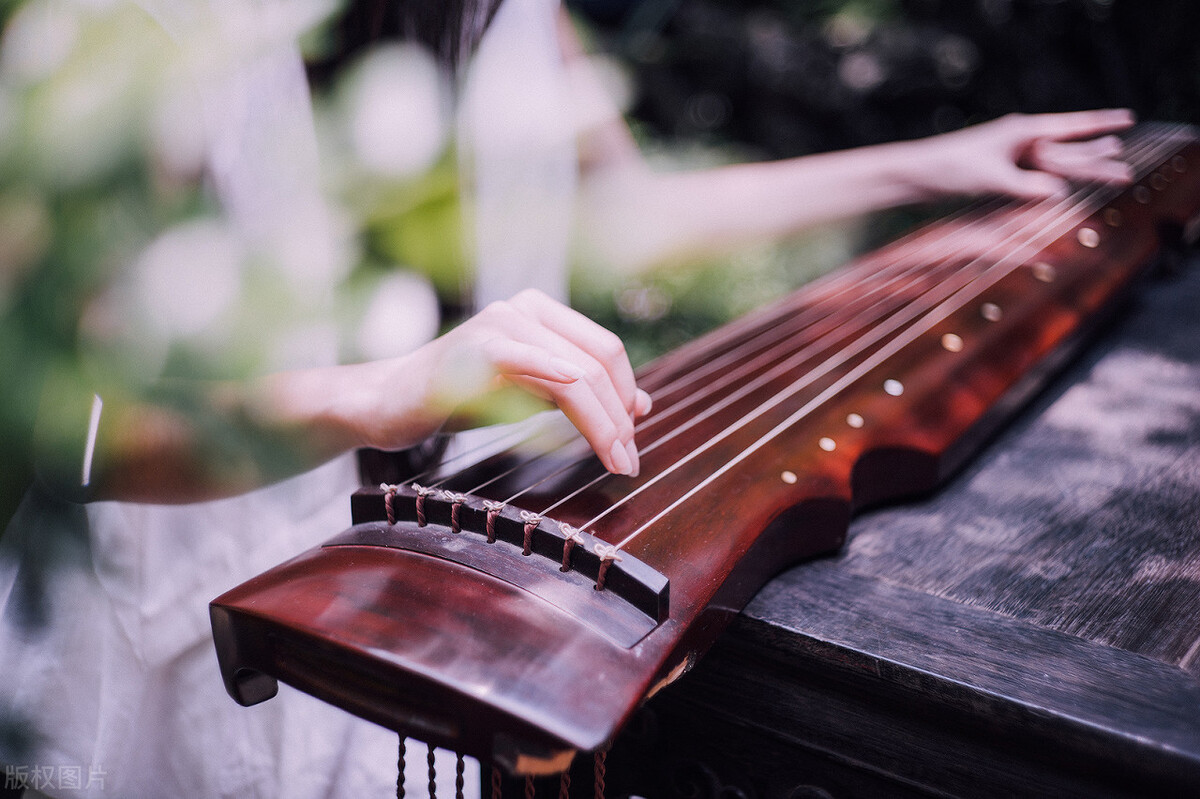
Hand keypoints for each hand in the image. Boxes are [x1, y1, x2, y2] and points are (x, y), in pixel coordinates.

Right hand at [371, 289, 651, 476]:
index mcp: (543, 312)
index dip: (627, 397)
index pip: (606, 351)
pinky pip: (531, 361)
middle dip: (620, 418)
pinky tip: (582, 407)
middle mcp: (526, 308)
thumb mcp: (531, 395)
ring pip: (576, 373)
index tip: (633, 442)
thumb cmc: (460, 398)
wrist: (393, 403)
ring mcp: (502, 322)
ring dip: (603, 422)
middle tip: (629, 461)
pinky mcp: (478, 345)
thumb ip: (579, 395)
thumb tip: (643, 406)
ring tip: (616, 459)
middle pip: (599, 363)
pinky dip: (562, 383)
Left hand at [920, 109, 1135, 199]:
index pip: (1070, 126)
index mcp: (1021, 130)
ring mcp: (1011, 154)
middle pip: (1068, 149)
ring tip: (1112, 164)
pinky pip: (1037, 175)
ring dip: (1082, 167)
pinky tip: (1066, 183)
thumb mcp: (991, 178)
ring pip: (1055, 162)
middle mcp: (1019, 138)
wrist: (917, 173)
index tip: (1128, 118)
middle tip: (1126, 169)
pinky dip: (1055, 180)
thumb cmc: (950, 168)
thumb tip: (1060, 193)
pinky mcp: (1000, 170)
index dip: (1100, 125)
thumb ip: (1026, 186)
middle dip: (1098, 158)